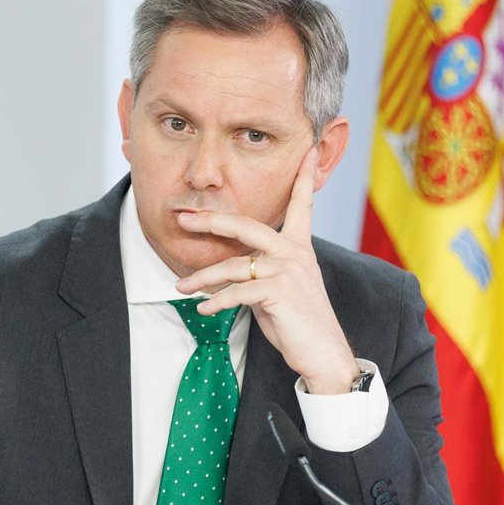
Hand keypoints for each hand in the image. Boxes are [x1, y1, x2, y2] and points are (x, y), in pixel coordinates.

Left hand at [173, 148, 360, 394]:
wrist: (323, 352)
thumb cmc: (299, 322)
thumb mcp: (280, 289)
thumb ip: (261, 271)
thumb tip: (232, 272)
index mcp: (299, 247)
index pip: (302, 205)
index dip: (303, 178)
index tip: (306, 152)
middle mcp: (294, 252)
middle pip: (246, 225)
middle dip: (211, 219)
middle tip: (184, 217)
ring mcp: (287, 270)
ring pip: (232, 265)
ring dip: (202, 278)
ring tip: (181, 287)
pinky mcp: (278, 292)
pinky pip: (236, 292)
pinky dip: (215, 302)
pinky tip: (203, 310)